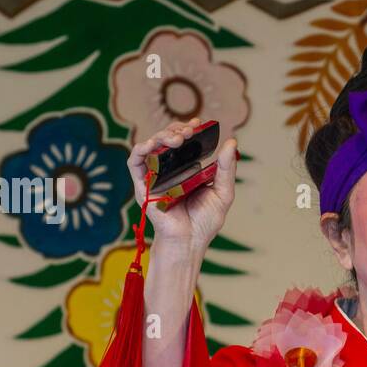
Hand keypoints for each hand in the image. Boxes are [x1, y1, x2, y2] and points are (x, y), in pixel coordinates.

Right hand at [128, 117, 238, 257]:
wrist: (190, 241)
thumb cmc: (205, 221)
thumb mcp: (223, 192)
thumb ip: (226, 168)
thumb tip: (232, 142)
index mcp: (186, 170)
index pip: (183, 142)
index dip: (188, 129)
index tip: (199, 124)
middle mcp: (169, 170)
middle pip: (167, 140)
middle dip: (176, 130)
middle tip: (189, 131)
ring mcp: (155, 177)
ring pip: (151, 146)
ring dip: (162, 135)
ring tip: (178, 138)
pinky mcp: (142, 185)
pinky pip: (135, 161)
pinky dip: (141, 148)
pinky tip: (153, 144)